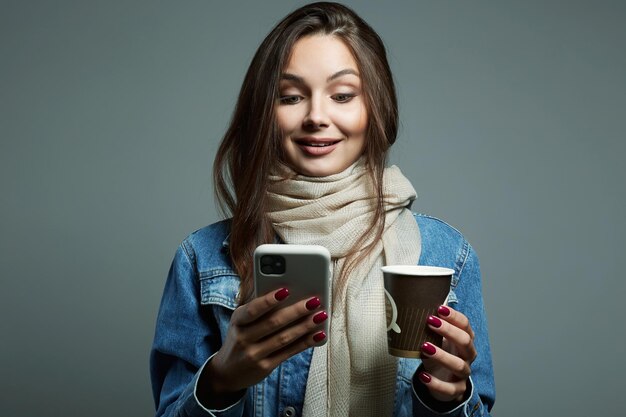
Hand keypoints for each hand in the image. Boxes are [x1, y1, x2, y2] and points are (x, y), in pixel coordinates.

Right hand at [198, 287, 326, 406]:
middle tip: (314, 300)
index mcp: (237, 321)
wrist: (226, 373)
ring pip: (284, 338)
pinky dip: (305, 343)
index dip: (268, 300)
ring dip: (304, 326)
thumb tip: (286, 292)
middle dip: (296, 311)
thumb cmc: (240, 337)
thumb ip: (258, 309)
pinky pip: (288, 353)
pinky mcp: (265, 367)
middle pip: (273, 323)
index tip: (286, 290)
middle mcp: (244, 338)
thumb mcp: (240, 322)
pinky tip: (318, 335)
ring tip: (320, 315)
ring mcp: (254, 354)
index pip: (253, 309)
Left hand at [417, 305, 476, 402]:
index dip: (453, 316)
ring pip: (459, 365)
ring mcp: (463, 373)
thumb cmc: (440, 353)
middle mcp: (467, 354)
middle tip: (430, 322)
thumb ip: (432, 322)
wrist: (442, 380)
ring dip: (442, 356)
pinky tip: (423, 376)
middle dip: (449, 331)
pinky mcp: (456, 389)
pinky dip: (436, 383)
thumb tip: (417, 298)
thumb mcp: (436, 337)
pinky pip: (449, 388)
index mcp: (464, 339)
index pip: (465, 325)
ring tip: (425, 347)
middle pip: (465, 341)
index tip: (438, 308)